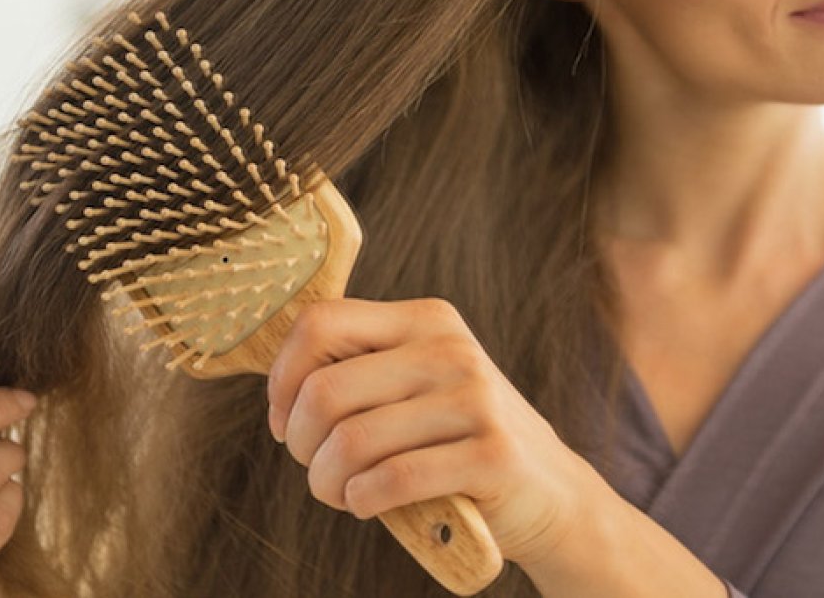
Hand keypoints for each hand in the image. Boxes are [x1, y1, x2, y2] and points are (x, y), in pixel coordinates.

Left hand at [266, 298, 609, 566]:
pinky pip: (392, 480)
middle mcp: (451, 348)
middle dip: (300, 444)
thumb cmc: (456, 440)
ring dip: (326, 483)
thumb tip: (275, 390)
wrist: (548, 490)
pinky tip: (368, 504)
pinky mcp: (493, 455)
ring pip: (352, 441)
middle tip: (316, 468)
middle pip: (324, 391)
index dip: (283, 379)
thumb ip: (357, 372)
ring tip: (339, 493)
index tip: (284, 419)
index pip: (320, 323)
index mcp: (425, 319)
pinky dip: (362, 501)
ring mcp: (476, 399)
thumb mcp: (414, 386)